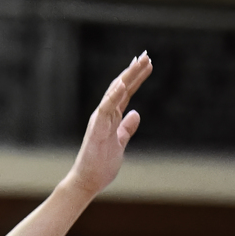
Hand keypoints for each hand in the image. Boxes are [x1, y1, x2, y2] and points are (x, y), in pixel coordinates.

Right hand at [67, 54, 149, 197]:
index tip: (146, 63)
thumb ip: (126, 128)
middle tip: (146, 55)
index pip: (126, 93)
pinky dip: (114, 95)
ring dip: (127, 77)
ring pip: (114, 93)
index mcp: (111, 117)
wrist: (88, 181)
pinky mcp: (97, 129)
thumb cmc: (101, 164)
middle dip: (134, 71)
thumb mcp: (120, 142)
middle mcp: (105, 114)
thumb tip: (135, 114)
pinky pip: (106, 108)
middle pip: (121, 88)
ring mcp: (100, 120)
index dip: (136, 78)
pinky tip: (123, 83)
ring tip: (138, 62)